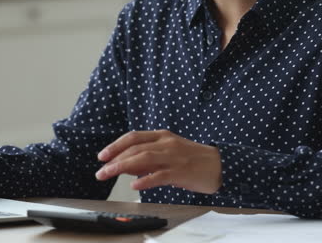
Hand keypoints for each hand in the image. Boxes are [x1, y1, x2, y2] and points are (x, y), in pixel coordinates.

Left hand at [95, 130, 221, 193]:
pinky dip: (145, 180)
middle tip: (100, 171)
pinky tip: (135, 185)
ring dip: (123, 166)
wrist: (221, 165)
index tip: (102, 156)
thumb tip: (127, 166)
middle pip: (135, 147)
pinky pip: (160, 175)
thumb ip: (149, 157)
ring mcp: (174, 157)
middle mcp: (166, 143)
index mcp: (163, 136)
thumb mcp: (169, 152)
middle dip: (114, 158)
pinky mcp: (181, 172)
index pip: (134, 137)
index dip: (115, 145)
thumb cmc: (193, 159)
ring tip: (109, 174)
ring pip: (143, 158)